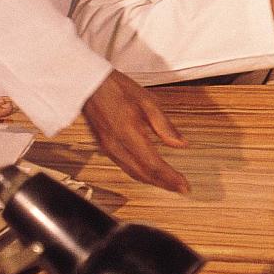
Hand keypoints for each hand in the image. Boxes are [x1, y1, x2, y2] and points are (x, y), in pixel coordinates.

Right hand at [82, 69, 188, 193]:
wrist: (89, 84)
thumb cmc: (117, 88)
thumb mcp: (148, 101)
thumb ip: (165, 126)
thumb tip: (182, 144)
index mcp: (129, 133)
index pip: (154, 165)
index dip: (170, 178)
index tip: (184, 186)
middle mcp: (116, 145)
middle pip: (143, 174)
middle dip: (164, 184)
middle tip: (181, 189)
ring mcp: (107, 148)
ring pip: (132, 173)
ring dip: (152, 181)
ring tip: (169, 184)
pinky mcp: (103, 146)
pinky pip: (124, 166)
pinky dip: (139, 173)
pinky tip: (148, 172)